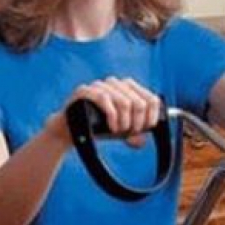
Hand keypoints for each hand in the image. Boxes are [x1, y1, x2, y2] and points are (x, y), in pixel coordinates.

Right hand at [46, 77, 160, 147]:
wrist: (72, 131)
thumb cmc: (101, 128)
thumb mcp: (123, 131)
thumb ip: (136, 134)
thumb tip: (141, 141)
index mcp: (129, 88)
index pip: (152, 99)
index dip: (151, 117)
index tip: (145, 130)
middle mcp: (116, 82)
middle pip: (140, 103)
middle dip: (137, 123)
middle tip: (129, 134)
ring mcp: (100, 85)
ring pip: (125, 102)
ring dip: (124, 123)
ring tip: (118, 132)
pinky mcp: (85, 90)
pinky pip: (104, 99)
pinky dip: (112, 117)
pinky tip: (111, 128)